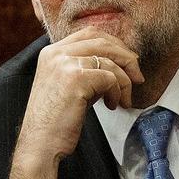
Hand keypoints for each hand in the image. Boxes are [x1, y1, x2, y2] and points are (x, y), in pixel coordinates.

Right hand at [4, 27, 143, 178]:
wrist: (40, 145)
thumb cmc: (56, 121)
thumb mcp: (68, 86)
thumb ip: (86, 69)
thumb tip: (118, 62)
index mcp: (51, 52)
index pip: (90, 34)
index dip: (113, 44)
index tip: (127, 61)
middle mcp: (56, 53)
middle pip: (102, 41)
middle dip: (125, 57)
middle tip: (137, 77)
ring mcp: (65, 63)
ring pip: (110, 60)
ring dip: (124, 81)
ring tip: (122, 100)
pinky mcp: (76, 78)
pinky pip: (110, 77)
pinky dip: (117, 92)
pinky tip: (111, 106)